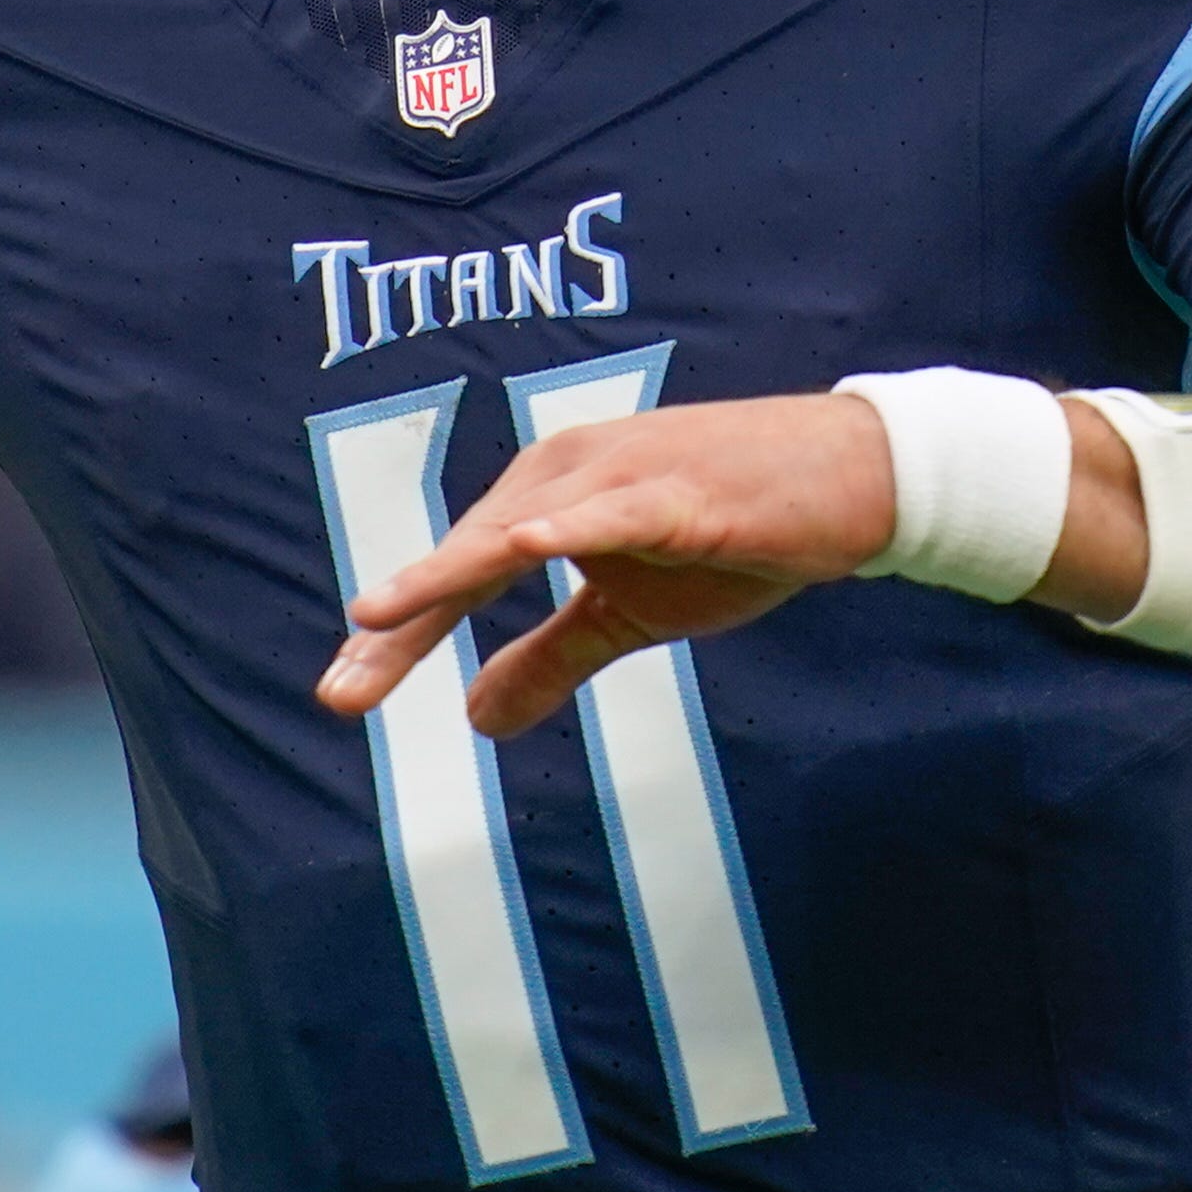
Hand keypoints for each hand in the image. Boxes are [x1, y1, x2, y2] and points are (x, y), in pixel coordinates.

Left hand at [320, 392, 902, 736]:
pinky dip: (567, 524)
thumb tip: (474, 720)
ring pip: (517, 529)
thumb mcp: (629, 615)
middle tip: (340, 694)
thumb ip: (550, 659)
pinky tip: (524, 542)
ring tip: (378, 617)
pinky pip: (616, 510)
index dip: (399, 636)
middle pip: (467, 556)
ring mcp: (622, 476)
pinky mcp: (682, 490)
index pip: (458, 576)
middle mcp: (567, 471)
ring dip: (447, 575)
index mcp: (547, 498)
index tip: (341, 693)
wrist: (851, 480)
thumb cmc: (734, 534)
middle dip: (401, 623)